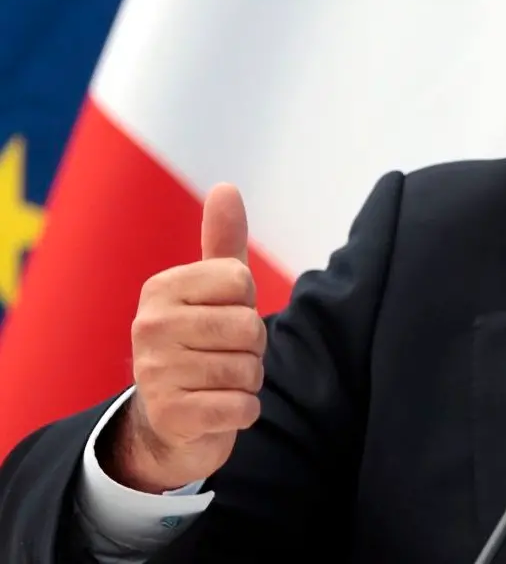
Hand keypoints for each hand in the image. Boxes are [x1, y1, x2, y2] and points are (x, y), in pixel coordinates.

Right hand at [106, 184, 267, 492]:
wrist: (170, 423)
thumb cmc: (201, 344)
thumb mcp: (212, 290)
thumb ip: (222, 242)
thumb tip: (226, 187)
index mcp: (160, 289)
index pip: (241, 281)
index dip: (246, 304)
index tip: (223, 319)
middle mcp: (148, 326)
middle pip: (248, 326)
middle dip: (252, 348)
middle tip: (224, 356)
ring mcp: (154, 373)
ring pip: (247, 369)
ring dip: (247, 381)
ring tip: (218, 382)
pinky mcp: (170, 416)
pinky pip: (241, 407)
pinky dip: (243, 411)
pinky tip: (218, 410)